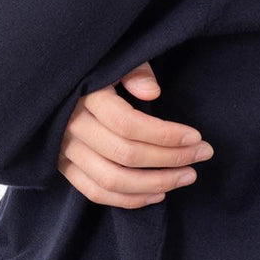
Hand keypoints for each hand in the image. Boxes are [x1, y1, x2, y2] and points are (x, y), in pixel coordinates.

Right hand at [57, 62, 213, 206]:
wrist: (56, 82)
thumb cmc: (97, 70)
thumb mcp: (115, 59)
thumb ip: (135, 71)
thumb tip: (152, 92)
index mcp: (85, 96)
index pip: (127, 123)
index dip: (164, 134)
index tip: (195, 136)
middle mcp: (71, 126)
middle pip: (124, 154)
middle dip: (170, 159)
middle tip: (203, 154)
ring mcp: (64, 150)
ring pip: (111, 179)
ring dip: (155, 184)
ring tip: (188, 176)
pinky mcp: (63, 168)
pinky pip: (95, 192)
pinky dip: (128, 200)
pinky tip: (159, 194)